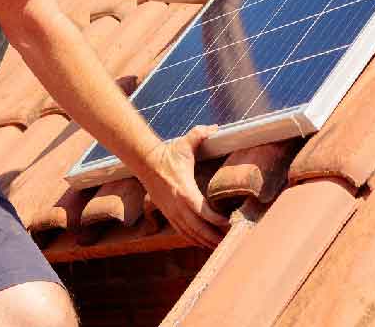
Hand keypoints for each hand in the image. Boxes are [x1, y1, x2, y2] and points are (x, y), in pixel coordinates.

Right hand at [137, 125, 227, 248]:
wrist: (145, 162)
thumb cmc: (168, 154)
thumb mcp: (184, 143)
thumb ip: (200, 134)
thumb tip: (215, 127)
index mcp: (183, 190)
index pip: (201, 210)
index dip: (215, 220)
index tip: (228, 223)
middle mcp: (176, 204)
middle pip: (196, 227)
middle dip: (212, 236)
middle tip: (228, 242)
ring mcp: (170, 211)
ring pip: (188, 232)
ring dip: (203, 241)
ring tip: (219, 246)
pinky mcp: (167, 213)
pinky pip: (181, 231)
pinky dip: (192, 239)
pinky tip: (202, 244)